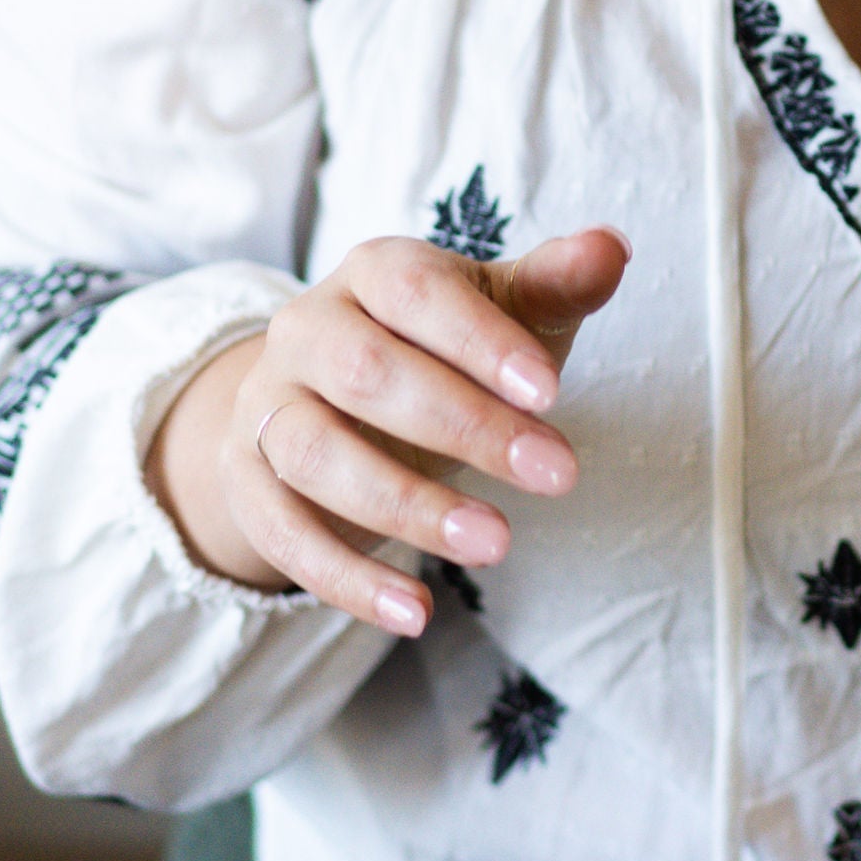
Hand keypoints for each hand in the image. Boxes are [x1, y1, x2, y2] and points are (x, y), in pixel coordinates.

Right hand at [145, 229, 629, 631]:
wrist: (336, 399)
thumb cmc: (448, 348)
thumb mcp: (507, 311)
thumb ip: (557, 284)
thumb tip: (612, 247)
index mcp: (372, 272)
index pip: (416, 292)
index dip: (482, 341)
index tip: (555, 394)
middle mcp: (306, 331)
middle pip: (367, 374)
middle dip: (465, 427)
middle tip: (559, 475)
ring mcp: (267, 408)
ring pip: (318, 456)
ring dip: (408, 506)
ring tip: (498, 544)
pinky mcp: (249, 483)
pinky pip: (285, 534)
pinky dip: (348, 580)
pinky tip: (415, 612)